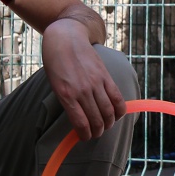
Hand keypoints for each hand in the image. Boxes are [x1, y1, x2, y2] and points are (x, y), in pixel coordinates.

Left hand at [40, 18, 127, 138]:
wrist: (65, 38)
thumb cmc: (56, 62)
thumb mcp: (55, 84)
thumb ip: (67, 100)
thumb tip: (79, 118)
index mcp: (66, 95)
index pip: (81, 123)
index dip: (85, 135)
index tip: (85, 137)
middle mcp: (82, 90)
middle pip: (97, 120)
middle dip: (98, 131)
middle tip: (96, 133)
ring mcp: (95, 82)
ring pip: (109, 111)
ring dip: (109, 123)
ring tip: (106, 125)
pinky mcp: (105, 75)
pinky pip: (117, 97)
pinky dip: (119, 110)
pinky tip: (117, 114)